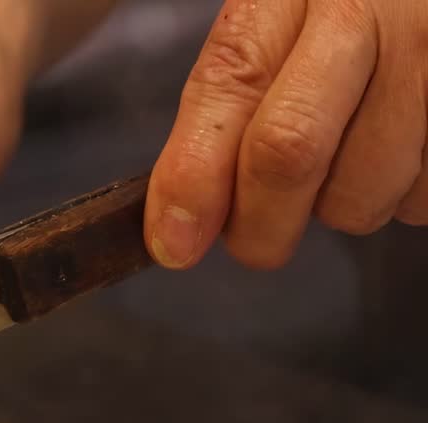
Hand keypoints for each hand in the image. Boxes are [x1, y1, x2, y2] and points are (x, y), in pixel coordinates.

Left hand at [147, 0, 427, 269]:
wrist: (419, 3)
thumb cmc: (346, 13)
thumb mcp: (277, 29)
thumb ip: (225, 106)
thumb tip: (176, 228)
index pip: (231, 87)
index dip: (194, 178)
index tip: (174, 244)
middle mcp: (367, 15)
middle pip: (289, 151)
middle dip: (258, 224)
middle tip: (254, 242)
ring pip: (361, 193)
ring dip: (339, 206)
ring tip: (348, 159)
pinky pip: (419, 201)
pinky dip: (399, 199)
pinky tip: (401, 150)